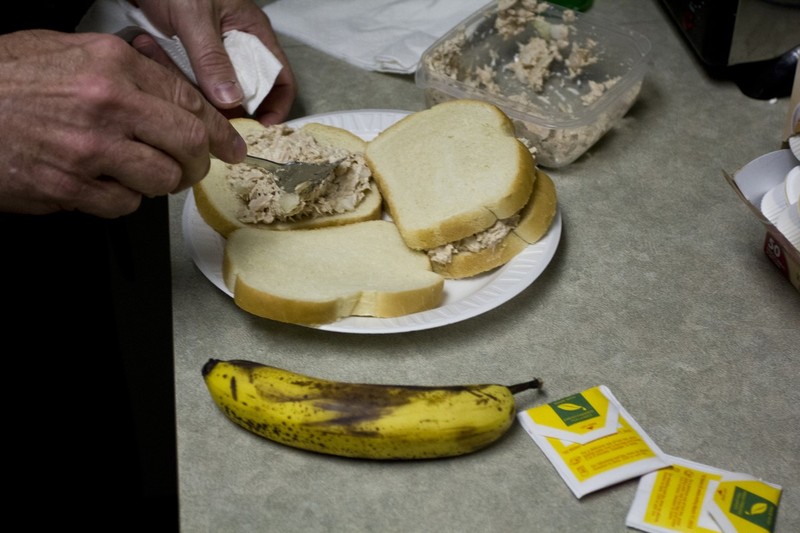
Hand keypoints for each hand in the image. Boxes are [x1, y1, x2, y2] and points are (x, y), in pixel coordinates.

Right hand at [0, 30, 246, 217]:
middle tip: (196, 167)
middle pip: (189, 144)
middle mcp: (107, 105)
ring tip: (138, 171)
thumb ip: (124, 70)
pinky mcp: (70, 188)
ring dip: (159, 182)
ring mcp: (89, 150)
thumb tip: (170, 91)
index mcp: (112, 65)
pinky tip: (102, 183)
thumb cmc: (3, 80)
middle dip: (201, 162)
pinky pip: (124, 205)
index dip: (220, 129)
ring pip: (162, 180)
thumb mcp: (66, 50)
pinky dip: (122, 199)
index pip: (191, 101)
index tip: (232, 144)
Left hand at [132, 0, 296, 125]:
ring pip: (218, 89)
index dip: (277, 105)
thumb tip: (231, 100)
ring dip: (206, 101)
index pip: (279, 77)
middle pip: (248, 90)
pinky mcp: (190, 55)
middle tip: (219, 127)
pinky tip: (173, 93)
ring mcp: (213, 52)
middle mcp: (237, 45)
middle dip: (236, 110)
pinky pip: (194, 81)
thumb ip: (212, 58)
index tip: (262, 128)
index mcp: (252, 32)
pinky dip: (186, 89)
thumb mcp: (194, 18)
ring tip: (191, 110)